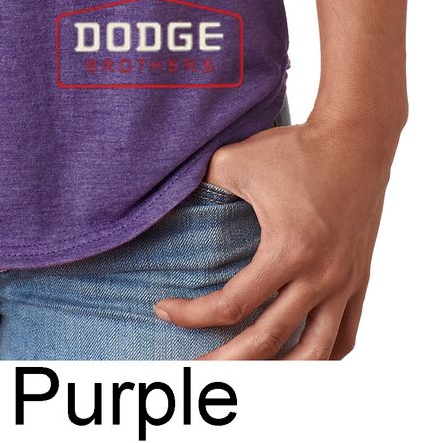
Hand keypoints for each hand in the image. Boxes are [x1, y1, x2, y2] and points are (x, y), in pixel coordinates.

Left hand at [153, 112, 402, 359]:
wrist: (355, 140)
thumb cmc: (294, 148)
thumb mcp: (236, 159)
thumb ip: (201, 184)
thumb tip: (166, 198)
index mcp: (287, 250)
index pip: (232, 305)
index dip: (191, 314)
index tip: (163, 309)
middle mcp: (319, 276)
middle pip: (269, 342)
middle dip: (228, 364)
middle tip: (195, 370)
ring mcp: (343, 283)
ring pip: (316, 354)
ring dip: (281, 374)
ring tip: (250, 382)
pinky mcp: (359, 280)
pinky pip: (346, 335)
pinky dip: (323, 356)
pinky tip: (299, 359)